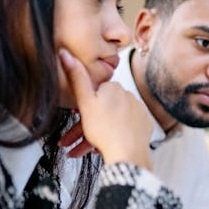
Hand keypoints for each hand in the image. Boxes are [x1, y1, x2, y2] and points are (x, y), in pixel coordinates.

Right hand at [59, 48, 153, 169]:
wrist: (127, 154)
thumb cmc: (105, 129)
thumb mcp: (85, 102)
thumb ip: (76, 77)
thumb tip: (65, 53)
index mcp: (114, 87)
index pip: (93, 93)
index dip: (79, 107)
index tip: (70, 118)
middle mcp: (129, 96)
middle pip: (100, 110)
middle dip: (81, 127)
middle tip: (68, 142)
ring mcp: (138, 112)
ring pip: (109, 122)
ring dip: (90, 137)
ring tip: (77, 152)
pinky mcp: (143, 126)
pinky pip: (122, 130)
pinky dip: (109, 138)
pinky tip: (99, 149)